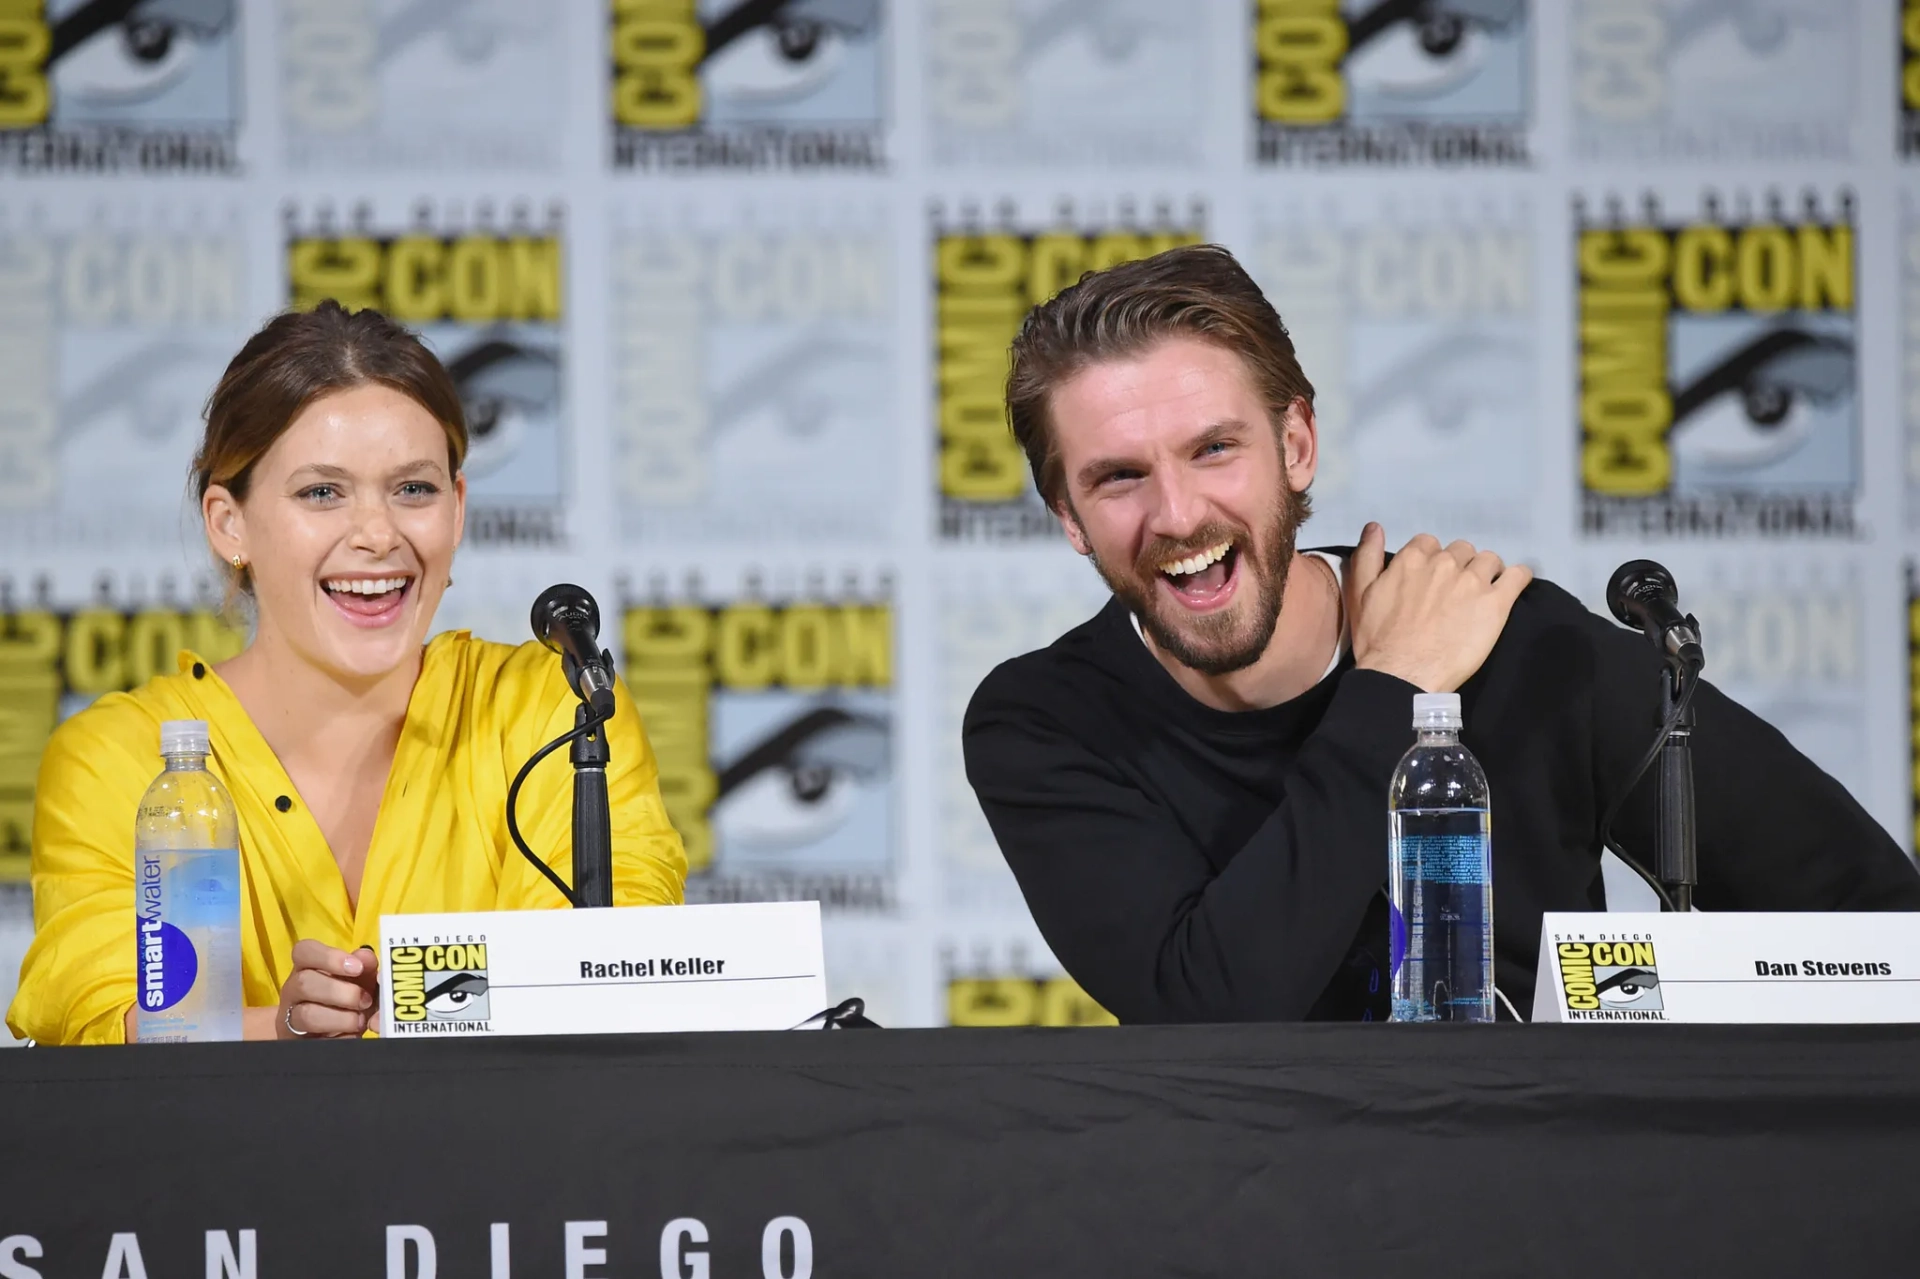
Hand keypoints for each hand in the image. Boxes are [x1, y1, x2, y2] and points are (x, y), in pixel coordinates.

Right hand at [278, 940, 379, 1038]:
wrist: (328, 1034)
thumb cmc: (345, 998)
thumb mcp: (359, 980)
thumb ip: (365, 966)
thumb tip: (366, 956)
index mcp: (306, 967)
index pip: (303, 951)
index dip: (330, 957)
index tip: (357, 968)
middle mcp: (293, 990)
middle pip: (304, 983)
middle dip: (341, 992)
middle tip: (365, 1000)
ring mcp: (290, 1017)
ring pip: (307, 1015)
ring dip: (341, 1018)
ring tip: (359, 1020)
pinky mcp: (296, 1042)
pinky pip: (316, 1042)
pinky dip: (340, 1039)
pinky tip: (352, 1035)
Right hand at [1345, 524, 1531, 692]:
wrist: (1402, 675)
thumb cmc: (1378, 640)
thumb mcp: (1360, 595)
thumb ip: (1367, 556)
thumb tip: (1375, 527)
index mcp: (1413, 560)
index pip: (1430, 543)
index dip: (1431, 560)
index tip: (1431, 580)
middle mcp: (1445, 564)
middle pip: (1462, 550)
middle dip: (1459, 566)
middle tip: (1454, 593)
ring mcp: (1473, 582)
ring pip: (1490, 561)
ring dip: (1487, 573)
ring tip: (1480, 596)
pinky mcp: (1496, 604)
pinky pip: (1518, 576)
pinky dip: (1518, 577)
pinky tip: (1511, 587)